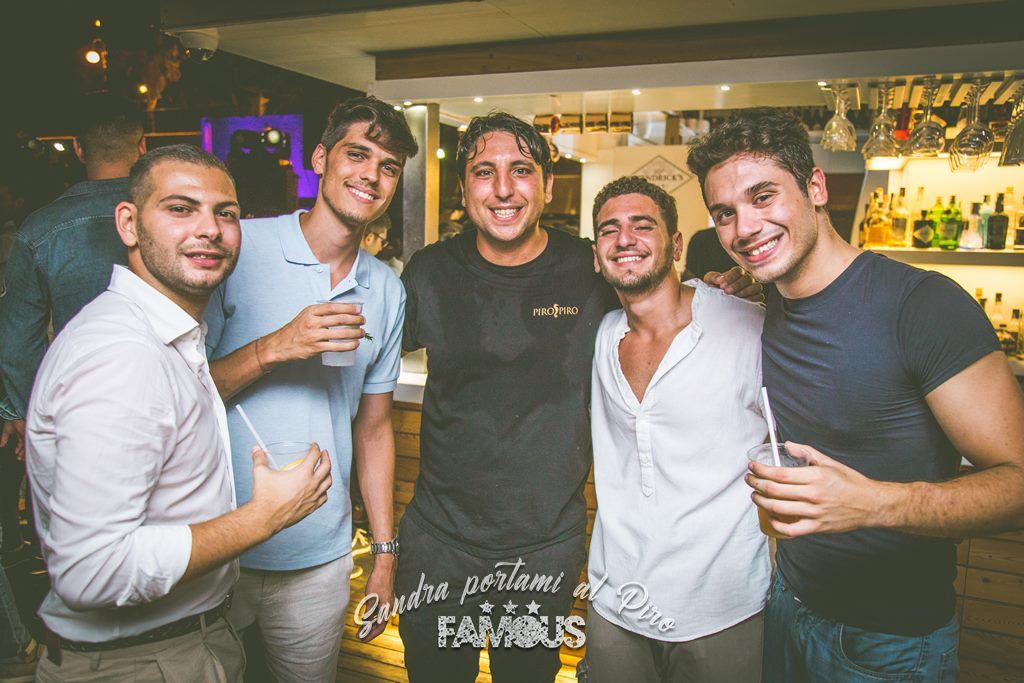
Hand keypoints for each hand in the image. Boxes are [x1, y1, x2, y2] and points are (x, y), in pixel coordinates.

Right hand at [0, 419, 24, 459]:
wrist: (14, 416)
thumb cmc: (11, 421)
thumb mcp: (7, 432)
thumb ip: (4, 439)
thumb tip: (1, 445)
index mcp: (21, 434)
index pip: (21, 444)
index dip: (19, 449)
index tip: (17, 454)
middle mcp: (25, 435)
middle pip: (25, 446)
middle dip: (22, 453)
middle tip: (20, 459)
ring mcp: (27, 435)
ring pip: (27, 445)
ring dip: (24, 452)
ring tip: (21, 458)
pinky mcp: (27, 435)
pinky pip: (28, 443)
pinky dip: (26, 448)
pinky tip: (24, 453)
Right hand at [249, 443, 332, 534]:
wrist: (265, 518)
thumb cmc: (264, 496)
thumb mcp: (260, 472)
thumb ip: (259, 458)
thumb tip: (256, 449)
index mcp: (303, 473)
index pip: (314, 456)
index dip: (315, 448)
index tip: (314, 446)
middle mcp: (311, 484)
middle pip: (326, 467)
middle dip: (326, 458)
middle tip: (323, 453)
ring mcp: (313, 497)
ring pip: (328, 482)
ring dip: (328, 473)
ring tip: (325, 470)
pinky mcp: (311, 508)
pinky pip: (324, 497)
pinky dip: (324, 490)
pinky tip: (321, 489)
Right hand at [263, 303, 364, 363]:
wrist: (280, 345)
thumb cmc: (296, 329)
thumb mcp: (306, 315)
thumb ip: (321, 312)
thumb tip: (342, 310)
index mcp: (311, 311)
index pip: (333, 307)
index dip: (348, 308)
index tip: (359, 309)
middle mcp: (313, 322)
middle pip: (339, 319)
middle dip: (355, 320)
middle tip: (363, 321)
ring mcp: (314, 335)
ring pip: (340, 333)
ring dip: (355, 333)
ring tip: (362, 332)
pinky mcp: (316, 348)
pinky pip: (336, 347)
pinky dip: (348, 345)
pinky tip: (355, 344)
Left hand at [359, 555, 395, 641]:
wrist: (385, 568)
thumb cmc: (378, 581)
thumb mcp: (370, 598)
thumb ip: (368, 611)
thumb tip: (365, 622)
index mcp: (386, 608)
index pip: (380, 627)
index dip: (371, 634)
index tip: (362, 639)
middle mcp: (389, 607)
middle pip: (380, 624)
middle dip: (370, 631)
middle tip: (360, 635)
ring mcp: (388, 602)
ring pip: (380, 617)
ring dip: (371, 623)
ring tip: (361, 627)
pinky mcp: (386, 597)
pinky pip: (380, 610)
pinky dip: (373, 615)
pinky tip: (366, 616)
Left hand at [704, 266, 763, 302]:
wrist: (717, 303)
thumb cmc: (714, 290)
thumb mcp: (709, 282)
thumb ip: (713, 277)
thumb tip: (719, 279)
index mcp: (736, 273)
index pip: (738, 271)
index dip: (731, 277)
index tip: (722, 285)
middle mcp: (746, 279)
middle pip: (748, 278)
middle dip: (737, 285)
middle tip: (727, 291)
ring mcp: (752, 288)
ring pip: (756, 286)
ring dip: (746, 291)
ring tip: (736, 297)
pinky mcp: (756, 298)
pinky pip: (759, 297)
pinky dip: (753, 299)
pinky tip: (743, 302)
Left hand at [745, 442, 883, 536]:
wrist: (870, 504)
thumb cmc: (850, 482)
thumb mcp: (829, 462)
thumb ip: (806, 452)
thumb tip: (788, 445)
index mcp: (815, 476)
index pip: (780, 474)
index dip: (761, 470)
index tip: (752, 467)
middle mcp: (813, 494)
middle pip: (774, 490)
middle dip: (756, 484)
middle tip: (749, 480)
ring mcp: (814, 512)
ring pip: (778, 508)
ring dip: (761, 502)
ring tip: (755, 496)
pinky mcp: (817, 527)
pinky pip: (791, 529)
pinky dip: (777, 524)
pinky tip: (770, 516)